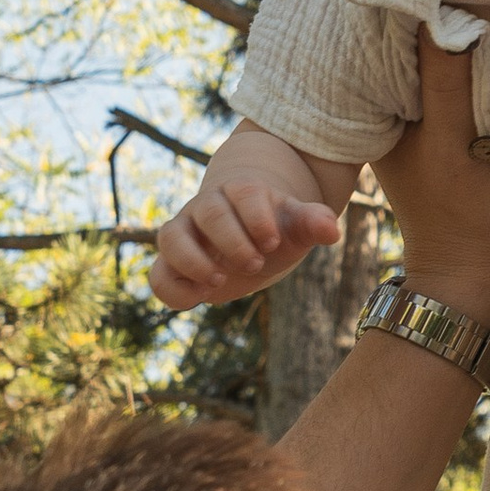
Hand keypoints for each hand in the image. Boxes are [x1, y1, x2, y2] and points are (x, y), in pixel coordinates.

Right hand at [149, 176, 339, 310]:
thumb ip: (313, 223)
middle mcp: (206, 207)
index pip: (243, 193)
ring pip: (170, 238)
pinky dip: (175, 291)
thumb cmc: (274, 228)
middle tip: (255, 264)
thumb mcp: (296, 226)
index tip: (272, 242)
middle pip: (209, 212)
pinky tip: (201, 298)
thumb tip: (332, 231)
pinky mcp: (171, 263)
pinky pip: (158, 276)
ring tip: (220, 281)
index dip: (257, 217)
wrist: (248, 238)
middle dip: (233, 241)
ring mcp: (184, 234)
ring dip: (194, 262)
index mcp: (240, 192)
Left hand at [374, 36, 489, 331]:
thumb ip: (446, 85)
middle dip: (421, 11)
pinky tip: (484, 38)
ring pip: (430, 67)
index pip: (380, 45)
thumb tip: (441, 17)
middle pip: (404, 50)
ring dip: (446, 36)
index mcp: (378, 115)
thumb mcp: (455, 147)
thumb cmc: (463, 220)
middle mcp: (394, 117)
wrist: (480, 284)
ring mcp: (424, 129)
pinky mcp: (455, 139)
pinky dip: (466, 65)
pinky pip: (455, 88)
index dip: (396, 4)